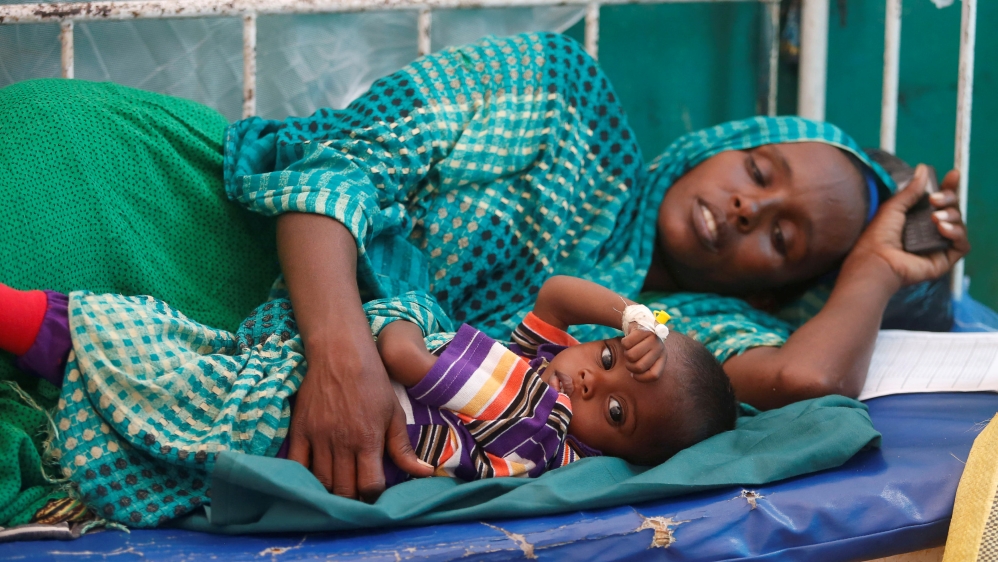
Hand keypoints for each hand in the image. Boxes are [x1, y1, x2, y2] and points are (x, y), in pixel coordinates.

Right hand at [287, 332, 432, 501]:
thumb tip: (425, 472)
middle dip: (353, 498)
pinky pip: (296, 466)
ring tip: (339, 487)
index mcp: (368, 440)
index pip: (370, 486)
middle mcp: (342, 443)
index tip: (375, 492)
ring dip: (331, 490)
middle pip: (345, 489)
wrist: (341, 355)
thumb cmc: (373, 383)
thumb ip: (404, 448)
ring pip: (321, 481)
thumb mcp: (394, 414)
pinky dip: (304, 478)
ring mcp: (318, 438)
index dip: (374, 495)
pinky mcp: (299, 431)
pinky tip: (314, 479)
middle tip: (356, 494)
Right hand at [622, 325, 666, 381]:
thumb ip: (644, 366)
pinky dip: (624, 343)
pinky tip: (629, 340)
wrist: (640, 323)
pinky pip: (626, 344)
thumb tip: (633, 375)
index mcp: (662, 357)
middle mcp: (659, 348)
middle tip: (629, 361)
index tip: (634, 375)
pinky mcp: (642, 330)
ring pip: (631, 356)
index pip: (654, 375)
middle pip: (639, 367)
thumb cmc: (642, 345)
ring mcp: (652, 338)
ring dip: (626, 354)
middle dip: (630, 366)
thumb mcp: (648, 356)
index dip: (641, 378)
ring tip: (629, 349)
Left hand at [842, 165, 969, 288]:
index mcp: (916, 217)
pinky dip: (957, 234)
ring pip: (958, 224)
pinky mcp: (944, 259)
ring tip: (935, 219)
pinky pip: (962, 244)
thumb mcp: (894, 207)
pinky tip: (943, 230)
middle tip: (935, 200)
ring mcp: (937, 245)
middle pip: (952, 209)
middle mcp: (929, 230)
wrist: (877, 260)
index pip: (939, 200)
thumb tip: (923, 168)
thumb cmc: (878, 236)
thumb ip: (911, 190)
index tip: (952, 175)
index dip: (948, 187)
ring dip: (951, 216)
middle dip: (949, 198)